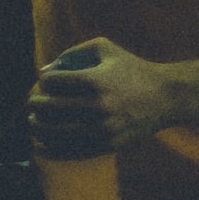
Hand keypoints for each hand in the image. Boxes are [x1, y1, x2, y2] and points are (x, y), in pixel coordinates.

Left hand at [29, 38, 184, 154]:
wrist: (166, 96)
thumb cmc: (132, 68)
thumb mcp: (106, 48)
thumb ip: (73, 53)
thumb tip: (43, 73)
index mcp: (96, 80)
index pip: (54, 82)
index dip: (44, 80)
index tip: (45, 81)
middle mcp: (98, 105)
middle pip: (50, 108)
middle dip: (34, 105)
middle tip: (32, 104)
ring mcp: (102, 128)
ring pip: (55, 133)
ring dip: (38, 128)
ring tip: (33, 123)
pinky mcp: (107, 145)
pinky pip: (70, 150)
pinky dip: (51, 148)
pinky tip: (42, 143)